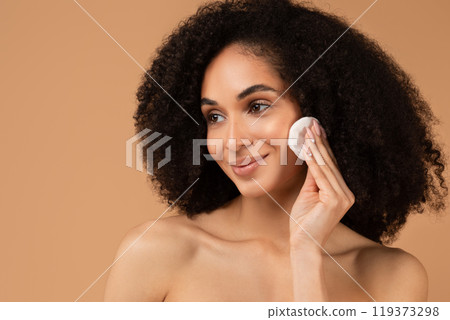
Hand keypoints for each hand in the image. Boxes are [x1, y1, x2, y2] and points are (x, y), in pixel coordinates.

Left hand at [289, 119, 354, 250]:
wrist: (303, 243)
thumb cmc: (304, 222)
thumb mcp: (308, 194)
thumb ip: (313, 178)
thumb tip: (310, 157)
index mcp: (342, 193)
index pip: (331, 166)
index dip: (323, 147)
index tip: (315, 131)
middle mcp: (346, 194)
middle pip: (330, 163)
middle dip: (319, 143)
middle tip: (311, 125)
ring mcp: (343, 197)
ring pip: (326, 167)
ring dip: (315, 147)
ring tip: (307, 132)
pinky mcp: (335, 200)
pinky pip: (321, 176)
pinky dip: (312, 161)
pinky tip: (307, 148)